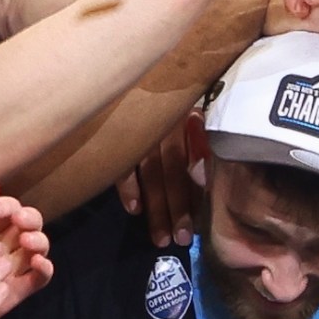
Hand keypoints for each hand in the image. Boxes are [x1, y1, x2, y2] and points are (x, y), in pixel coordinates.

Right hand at [116, 116, 202, 246]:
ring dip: (156, 206)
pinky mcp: (116, 131)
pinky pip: (123, 162)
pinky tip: (134, 210)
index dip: (197, 192)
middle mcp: (167, 120)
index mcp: (191, 118)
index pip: (197, 159)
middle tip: (182, 240)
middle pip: (175, 168)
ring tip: (161, 238)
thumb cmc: (172, 108)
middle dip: (179, 207)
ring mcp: (141, 125)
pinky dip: (128, 186)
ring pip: (151, 171)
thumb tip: (202, 174)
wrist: (131, 78)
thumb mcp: (193, 119)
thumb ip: (201, 147)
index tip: (200, 223)